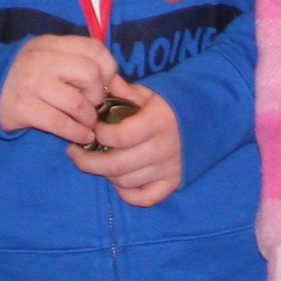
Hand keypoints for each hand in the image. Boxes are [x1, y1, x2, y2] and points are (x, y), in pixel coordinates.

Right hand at [0, 35, 120, 140]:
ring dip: (88, 119)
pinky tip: (80, 136)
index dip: (108, 68)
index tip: (104, 85)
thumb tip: (118, 84)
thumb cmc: (24, 76)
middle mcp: (41, 59)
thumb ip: (76, 63)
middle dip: (97, 95)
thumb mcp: (47, 59)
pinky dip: (77, 133)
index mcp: (50, 43)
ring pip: (78, 103)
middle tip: (91, 105)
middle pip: (90, 74)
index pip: (93, 48)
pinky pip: (61, 123)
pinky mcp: (22, 108)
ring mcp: (30, 83)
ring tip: (86, 124)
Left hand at [69, 79, 182, 203]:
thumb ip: (126, 90)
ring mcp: (168, 169)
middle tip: (75, 152)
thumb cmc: (167, 107)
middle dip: (88, 161)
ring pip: (126, 182)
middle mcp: (163, 149)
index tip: (91, 128)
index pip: (121, 137)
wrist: (205, 122)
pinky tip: (118, 179)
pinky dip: (127, 193)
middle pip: (117, 165)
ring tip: (97, 161)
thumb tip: (105, 81)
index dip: (99, 134)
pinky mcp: (172, 183)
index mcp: (157, 123)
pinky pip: (144, 198)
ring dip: (106, 174)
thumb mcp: (149, 94)